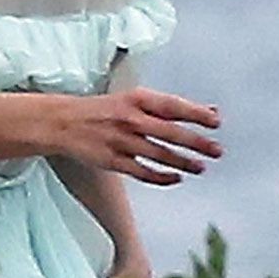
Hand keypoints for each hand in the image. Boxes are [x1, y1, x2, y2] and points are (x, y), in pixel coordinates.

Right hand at [47, 87, 221, 184]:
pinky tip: (176, 178)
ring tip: (200, 168)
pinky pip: (142, 172)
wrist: (61, 122)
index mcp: (134, 99)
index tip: (215, 122)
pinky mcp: (112, 160)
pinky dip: (162, 177)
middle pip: (169, 132)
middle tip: (216, 151)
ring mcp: (120, 141)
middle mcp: (128, 119)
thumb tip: (210, 112)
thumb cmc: (102, 110)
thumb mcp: (133, 100)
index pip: (172, 106)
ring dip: (183, 162)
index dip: (196, 114)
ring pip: (159, 154)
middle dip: (196, 143)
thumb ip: (169, 108)